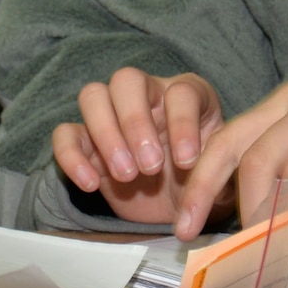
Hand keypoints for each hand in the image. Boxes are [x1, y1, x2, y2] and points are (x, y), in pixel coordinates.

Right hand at [51, 68, 232, 228]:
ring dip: (106, 134)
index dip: (183, 123)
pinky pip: (65, 134)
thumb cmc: (204, 182)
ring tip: (126, 176)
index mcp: (187, 95)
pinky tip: (91, 184)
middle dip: (136, 122)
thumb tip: (217, 181)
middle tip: (150, 166)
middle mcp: (146, 95)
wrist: (179, 207)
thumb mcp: (222, 176)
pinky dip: (71, 156)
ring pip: (93, 96)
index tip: (187, 162)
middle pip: (127, 80)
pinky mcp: (86, 143)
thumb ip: (222, 173)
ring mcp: (111, 115)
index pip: (181, 91)